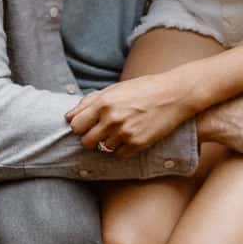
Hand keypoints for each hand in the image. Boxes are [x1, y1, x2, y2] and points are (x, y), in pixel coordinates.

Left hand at [66, 73, 198, 157]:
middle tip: (102, 131)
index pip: (76, 125)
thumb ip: (89, 102)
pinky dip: (122, 148)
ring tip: (121, 130)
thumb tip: (68, 117)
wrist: (174, 95)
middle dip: (91, 138)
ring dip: (108, 142)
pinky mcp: (138, 143)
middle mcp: (112, 119)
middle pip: (86, 141)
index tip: (87, 125)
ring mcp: (125, 133)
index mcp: (103, 103)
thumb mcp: (114, 89)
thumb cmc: (142, 89)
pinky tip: (130, 136)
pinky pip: (119, 155)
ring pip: (103, 149)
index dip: (79, 127)